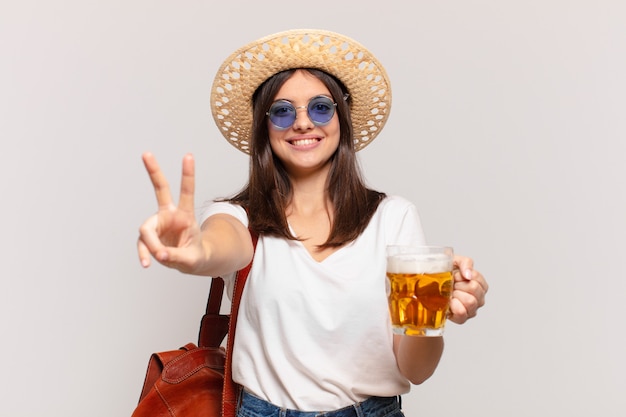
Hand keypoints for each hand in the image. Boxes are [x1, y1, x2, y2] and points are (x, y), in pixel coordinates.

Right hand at [137, 152, 205, 272]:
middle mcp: (170, 214)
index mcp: (186, 215)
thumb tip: (158, 254)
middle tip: (146, 153)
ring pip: (146, 230)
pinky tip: (146, 263)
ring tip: (161, 257)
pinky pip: (142, 244)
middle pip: (160, 189)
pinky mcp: (150, 235)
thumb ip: (176, 256)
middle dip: (153, 171)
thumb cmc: (195, 256)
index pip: (187, 191)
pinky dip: (143, 254)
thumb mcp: (192, 259)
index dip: (187, 174)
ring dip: (151, 245)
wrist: (190, 262)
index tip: (188, 156)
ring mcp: (158, 224)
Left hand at [448, 255, 487, 323]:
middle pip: (474, 289)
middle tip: (452, 285)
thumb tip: (468, 275)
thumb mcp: (456, 261)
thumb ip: (466, 263)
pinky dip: (454, 307)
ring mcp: (472, 310)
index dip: (462, 276)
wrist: (431, 283)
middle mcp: (479, 298)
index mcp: (480, 285)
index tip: (455, 275)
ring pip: (470, 302)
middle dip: (459, 284)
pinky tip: (449, 302)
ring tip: (450, 294)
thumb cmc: (445, 273)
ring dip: (456, 295)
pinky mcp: (462, 318)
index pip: (477, 279)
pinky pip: (462, 313)